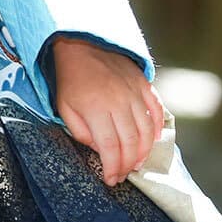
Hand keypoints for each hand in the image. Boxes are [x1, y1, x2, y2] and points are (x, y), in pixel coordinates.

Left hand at [51, 36, 164, 185]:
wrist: (81, 42)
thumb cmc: (70, 78)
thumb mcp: (64, 106)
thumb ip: (80, 131)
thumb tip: (100, 149)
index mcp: (96, 108)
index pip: (110, 147)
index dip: (112, 167)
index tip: (111, 180)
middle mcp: (119, 102)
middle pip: (131, 142)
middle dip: (128, 164)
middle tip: (123, 174)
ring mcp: (134, 92)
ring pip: (147, 130)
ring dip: (144, 151)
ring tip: (136, 163)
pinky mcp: (144, 84)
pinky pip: (158, 110)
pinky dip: (158, 128)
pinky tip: (153, 140)